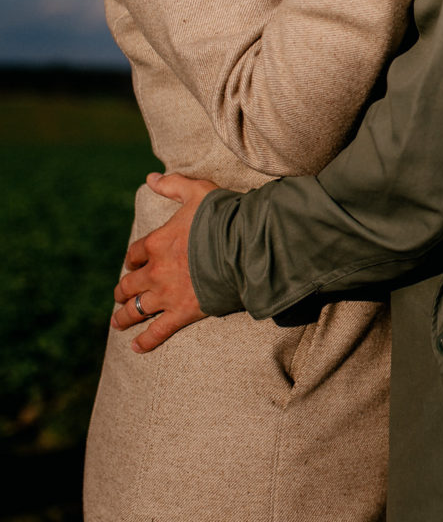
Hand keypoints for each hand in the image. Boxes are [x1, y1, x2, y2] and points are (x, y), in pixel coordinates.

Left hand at [111, 172, 217, 352]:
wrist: (242, 245)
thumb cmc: (221, 216)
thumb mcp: (196, 191)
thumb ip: (172, 184)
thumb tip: (150, 177)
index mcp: (156, 242)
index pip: (134, 253)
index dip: (133, 258)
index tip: (134, 263)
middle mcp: (155, 270)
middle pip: (128, 285)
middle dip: (122, 291)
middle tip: (119, 296)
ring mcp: (167, 294)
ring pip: (135, 310)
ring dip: (123, 317)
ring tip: (117, 322)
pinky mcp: (182, 313)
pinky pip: (157, 332)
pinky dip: (145, 341)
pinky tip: (135, 347)